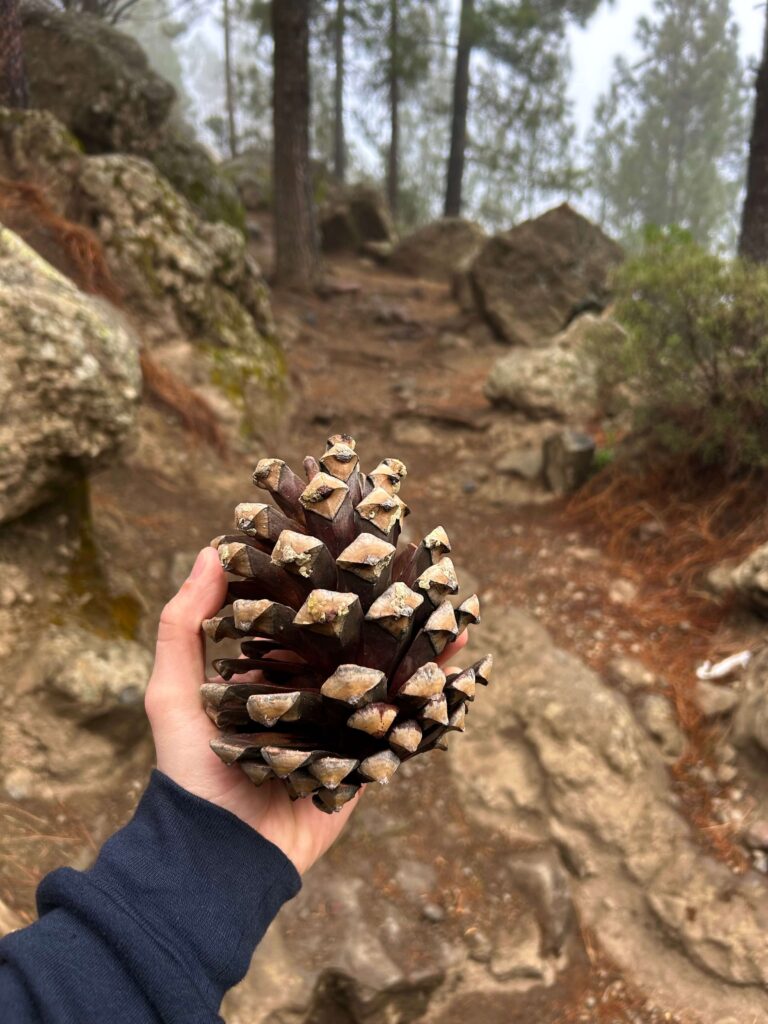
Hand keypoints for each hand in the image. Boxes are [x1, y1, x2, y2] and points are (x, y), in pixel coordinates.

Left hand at [145, 546, 466, 873]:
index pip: (304, 621)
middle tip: (419, 579)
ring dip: (418, 655)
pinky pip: (399, 731)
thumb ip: (182, 625)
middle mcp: (307, 697)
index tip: (357, 549)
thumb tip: (211, 550)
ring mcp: (338, 730)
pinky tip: (456, 678)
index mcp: (268, 675)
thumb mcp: (174, 694)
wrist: (220, 858)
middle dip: (384, 617)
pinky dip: (429, 706)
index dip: (329, 588)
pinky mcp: (361, 764)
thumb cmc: (191, 773)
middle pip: (352, 648)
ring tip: (451, 620)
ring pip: (384, 684)